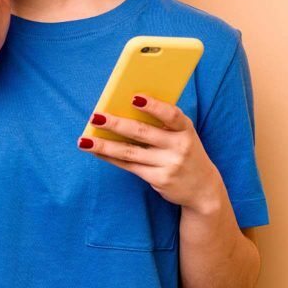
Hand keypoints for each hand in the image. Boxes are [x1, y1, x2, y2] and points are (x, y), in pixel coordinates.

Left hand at [77, 94, 221, 214]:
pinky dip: (110, 157)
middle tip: (95, 116)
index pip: (171, 115)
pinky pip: (129, 166)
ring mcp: (169, 165)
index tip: (134, 97)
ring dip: (105, 145)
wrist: (203, 190)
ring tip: (84, 139)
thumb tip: (123, 106)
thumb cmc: (185, 151)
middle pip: (142, 133)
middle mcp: (179, 147)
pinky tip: (96, 150)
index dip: (153, 106)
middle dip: (116, 124)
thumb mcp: (182, 134)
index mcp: (186, 129)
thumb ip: (162, 123)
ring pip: (130, 152)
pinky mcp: (158, 180)